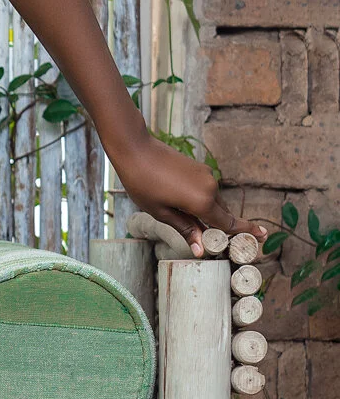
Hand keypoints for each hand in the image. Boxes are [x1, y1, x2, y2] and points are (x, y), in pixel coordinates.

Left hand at [111, 129, 265, 257]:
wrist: (136, 149)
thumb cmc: (143, 183)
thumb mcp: (161, 212)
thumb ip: (185, 229)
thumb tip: (201, 249)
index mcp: (202, 202)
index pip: (229, 223)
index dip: (246, 231)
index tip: (262, 236)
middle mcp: (211, 188)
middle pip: (222, 214)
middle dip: (221, 227)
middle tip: (213, 241)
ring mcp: (207, 176)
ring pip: (214, 202)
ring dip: (207, 213)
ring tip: (184, 218)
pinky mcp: (200, 169)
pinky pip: (207, 190)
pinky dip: (202, 200)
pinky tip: (180, 201)